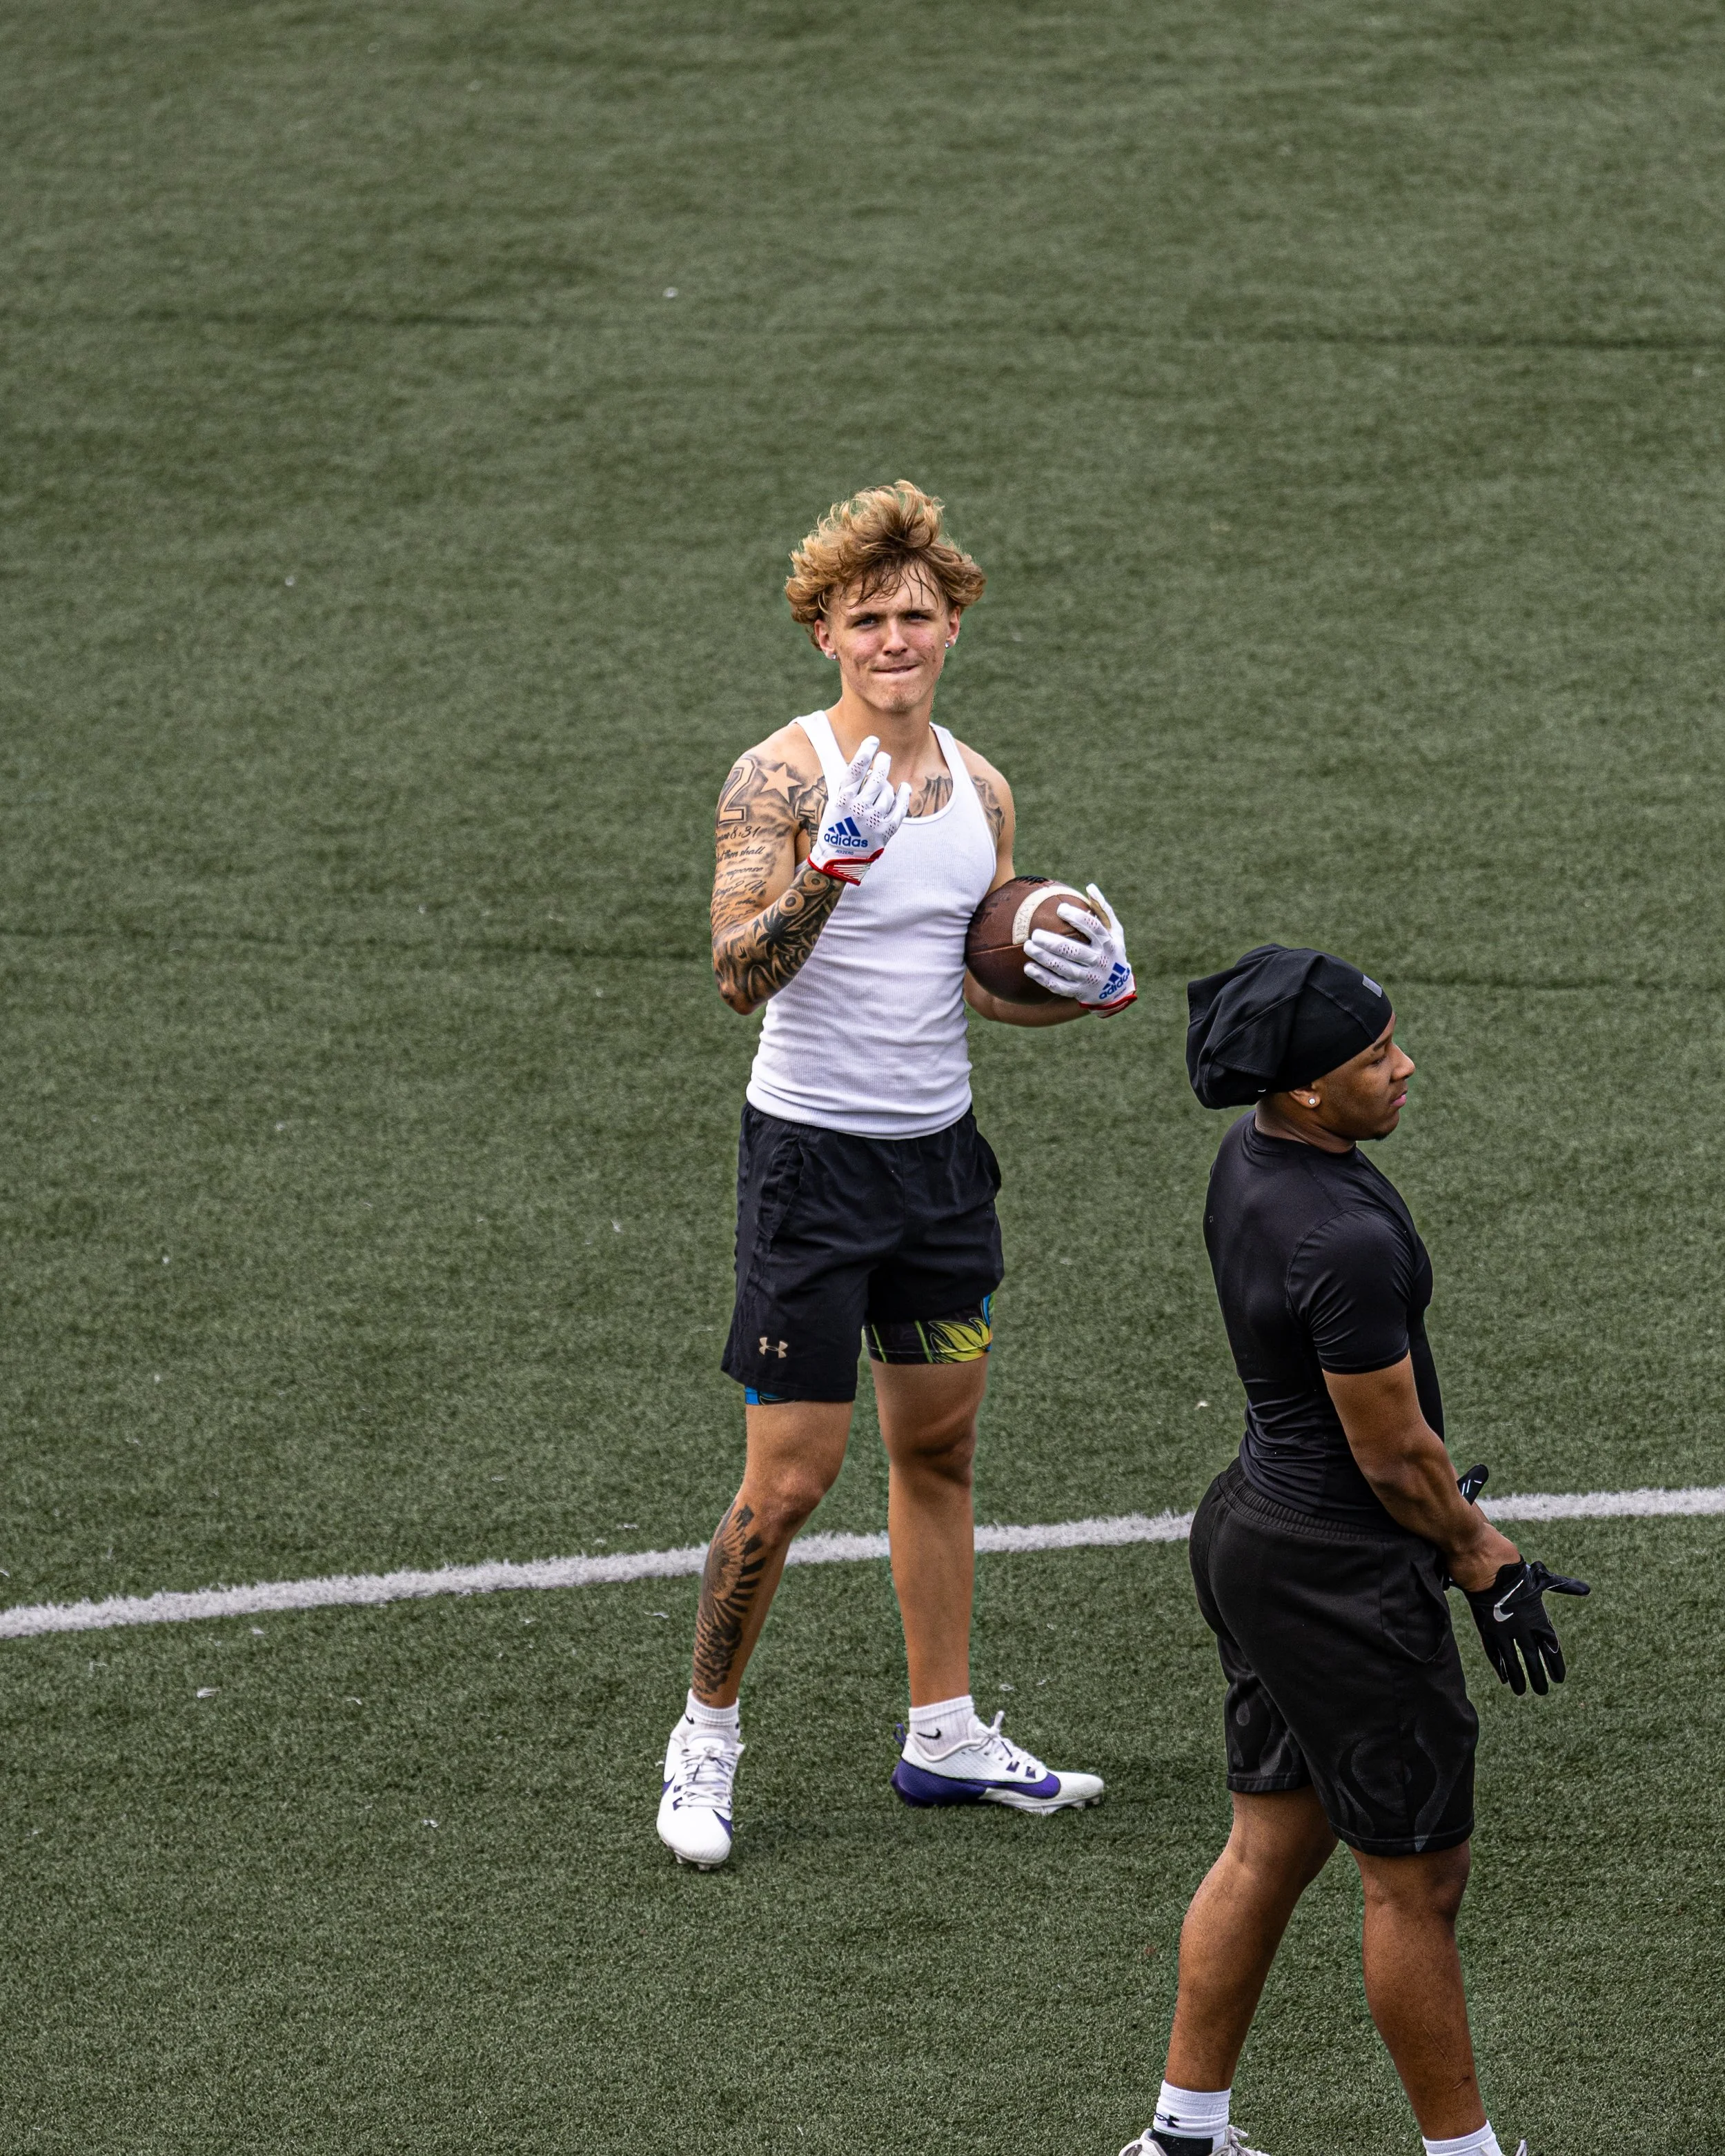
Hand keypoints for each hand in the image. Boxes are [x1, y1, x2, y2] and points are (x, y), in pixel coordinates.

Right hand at [806, 735, 911, 884]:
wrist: (838, 859)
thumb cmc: (836, 827)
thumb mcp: (835, 804)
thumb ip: (849, 786)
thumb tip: (866, 764)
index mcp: (842, 799)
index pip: (856, 769)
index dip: (865, 752)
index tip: (873, 740)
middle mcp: (858, 808)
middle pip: (877, 778)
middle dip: (883, 764)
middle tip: (884, 757)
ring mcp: (873, 820)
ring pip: (888, 792)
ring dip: (887, 785)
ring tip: (883, 784)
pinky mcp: (885, 831)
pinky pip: (900, 809)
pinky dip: (903, 796)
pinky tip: (904, 787)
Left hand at [1023, 883, 1135, 1012]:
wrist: (1117, 989)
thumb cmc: (1112, 952)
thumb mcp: (1115, 932)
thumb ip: (1103, 910)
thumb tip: (1090, 886)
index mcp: (1108, 943)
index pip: (1093, 928)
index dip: (1077, 918)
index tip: (1060, 909)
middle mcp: (1099, 961)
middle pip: (1074, 951)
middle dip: (1053, 942)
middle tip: (1034, 933)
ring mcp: (1089, 978)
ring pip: (1063, 968)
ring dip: (1044, 958)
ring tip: (1027, 946)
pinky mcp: (1078, 991)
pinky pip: (1058, 985)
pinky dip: (1042, 978)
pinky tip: (1028, 968)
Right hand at [1462, 1559, 1590, 1695]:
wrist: (1489, 1570)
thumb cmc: (1518, 1574)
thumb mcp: (1543, 1580)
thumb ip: (1565, 1587)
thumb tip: (1586, 1589)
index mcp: (1538, 1619)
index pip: (1551, 1648)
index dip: (1555, 1664)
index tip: (1559, 1679)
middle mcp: (1523, 1629)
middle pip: (1533, 1659)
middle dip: (1538, 1677)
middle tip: (1543, 1692)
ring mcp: (1504, 1632)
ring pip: (1512, 1661)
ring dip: (1518, 1678)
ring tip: (1521, 1692)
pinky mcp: (1488, 1631)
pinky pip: (1495, 1653)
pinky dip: (1500, 1667)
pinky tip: (1504, 1678)